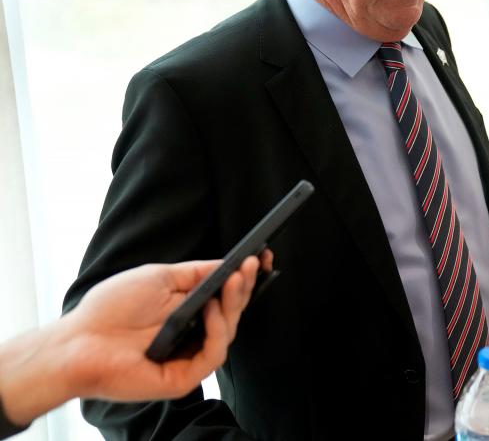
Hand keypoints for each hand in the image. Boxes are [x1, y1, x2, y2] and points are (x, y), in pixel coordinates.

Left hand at [64, 252, 269, 401]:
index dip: (244, 280)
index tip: (261, 258)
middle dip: (244, 287)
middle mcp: (192, 334)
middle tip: (252, 264)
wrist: (79, 341)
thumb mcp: (160, 277)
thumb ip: (196, 272)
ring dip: (234, 303)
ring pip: (228, 332)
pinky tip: (211, 310)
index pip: (225, 297)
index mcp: (188, 311)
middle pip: (232, 312)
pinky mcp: (183, 377)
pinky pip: (214, 354)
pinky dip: (218, 329)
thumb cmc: (111, 308)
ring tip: (232, 281)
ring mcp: (189, 356)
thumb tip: (228, 263)